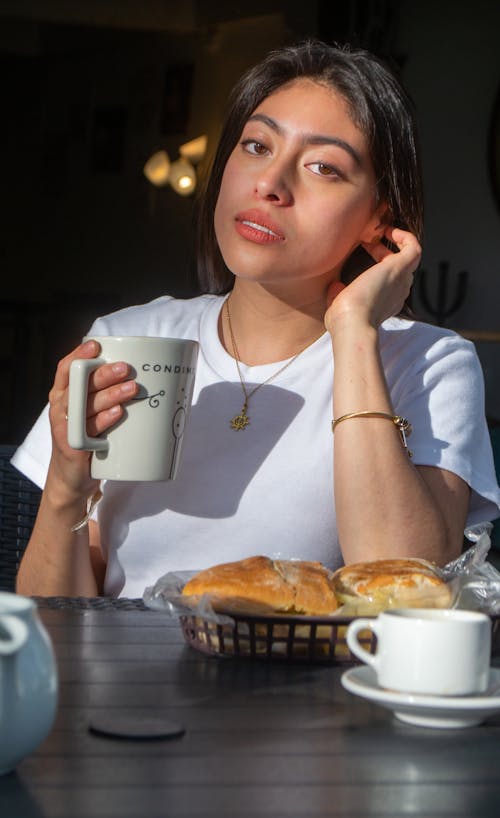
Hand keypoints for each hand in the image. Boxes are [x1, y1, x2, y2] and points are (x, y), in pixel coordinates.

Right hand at [47, 340, 138, 497]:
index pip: (66, 369)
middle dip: (103, 374)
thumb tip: (144, 374)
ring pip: (86, 405)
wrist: (74, 478)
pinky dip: (104, 420)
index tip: (96, 345)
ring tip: (131, 389)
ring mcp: (66, 427)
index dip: (78, 355)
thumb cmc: (88, 437)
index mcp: (64, 394)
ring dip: (110, 395)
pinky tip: (118, 413)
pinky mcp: (73, 447)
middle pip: (79, 384)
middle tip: (126, 368)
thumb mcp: (92, 412)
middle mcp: (61, 408)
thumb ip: (106, 393)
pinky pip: (88, 431)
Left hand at [324, 227, 421, 332]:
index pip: (387, 279)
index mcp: (385, 302)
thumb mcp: (338, 306)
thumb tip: (335, 285)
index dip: (377, 261)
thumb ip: (338, 294)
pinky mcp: (402, 268)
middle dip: (385, 250)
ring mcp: (401, 279)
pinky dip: (404, 236)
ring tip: (379, 230)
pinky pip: (413, 247)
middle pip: (399, 267)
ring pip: (408, 256)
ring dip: (395, 241)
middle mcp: (397, 291)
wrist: (352, 322)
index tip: (363, 249)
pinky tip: (388, 230)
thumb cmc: (343, 321)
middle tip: (367, 239)